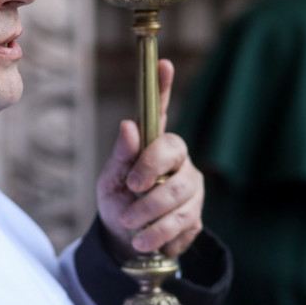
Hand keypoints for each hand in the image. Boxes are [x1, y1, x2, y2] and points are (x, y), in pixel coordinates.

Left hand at [96, 59, 203, 259]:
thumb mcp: (109, 180)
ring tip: (129, 225)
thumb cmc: (116, 202)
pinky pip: (183, 221)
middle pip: (174, 153)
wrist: (126, 243)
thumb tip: (128, 125)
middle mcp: (177, 160)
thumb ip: (120, 155)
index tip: (163, 61)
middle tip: (129, 193)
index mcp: (152, 145)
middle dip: (149, 174)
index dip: (163, 86)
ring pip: (179, 193)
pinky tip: (145, 239)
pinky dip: (159, 233)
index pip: (158, 111)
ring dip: (149, 213)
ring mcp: (191, 186)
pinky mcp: (197, 214)